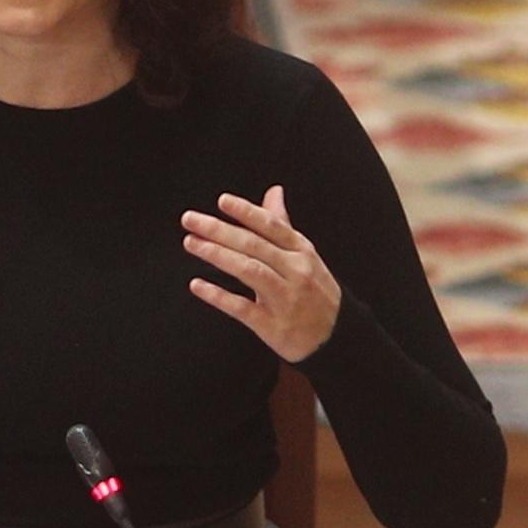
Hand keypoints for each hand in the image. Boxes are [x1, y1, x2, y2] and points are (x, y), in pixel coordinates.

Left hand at [184, 185, 341, 363]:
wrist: (337, 336)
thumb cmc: (313, 289)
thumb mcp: (304, 255)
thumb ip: (281, 225)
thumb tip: (273, 191)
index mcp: (301, 252)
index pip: (273, 226)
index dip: (247, 212)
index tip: (222, 201)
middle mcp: (296, 271)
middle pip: (254, 245)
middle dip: (220, 230)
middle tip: (190, 220)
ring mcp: (285, 298)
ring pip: (250, 271)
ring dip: (218, 255)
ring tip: (192, 243)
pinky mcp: (273, 325)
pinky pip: (243, 308)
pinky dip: (219, 296)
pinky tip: (198, 285)